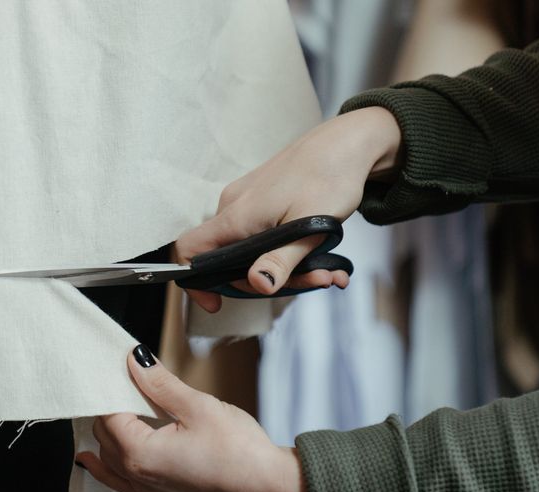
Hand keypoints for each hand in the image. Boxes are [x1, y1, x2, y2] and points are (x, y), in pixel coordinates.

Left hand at [75, 345, 308, 491]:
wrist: (269, 486)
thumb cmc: (239, 451)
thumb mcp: (197, 406)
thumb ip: (160, 383)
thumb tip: (134, 360)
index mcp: (139, 454)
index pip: (106, 413)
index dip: (111, 386)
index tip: (118, 365)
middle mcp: (136, 476)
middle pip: (103, 434)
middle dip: (110, 406)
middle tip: (127, 379)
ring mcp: (148, 489)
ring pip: (108, 457)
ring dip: (107, 432)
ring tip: (116, 405)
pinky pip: (119, 479)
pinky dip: (106, 465)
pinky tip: (96, 456)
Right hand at [178, 107, 402, 311]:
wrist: (348, 142)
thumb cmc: (329, 177)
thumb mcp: (310, 228)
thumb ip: (281, 259)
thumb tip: (257, 285)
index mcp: (237, 216)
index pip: (190, 250)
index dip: (195, 281)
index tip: (216, 303)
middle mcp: (234, 209)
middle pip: (231, 261)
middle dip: (271, 280)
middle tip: (315, 282)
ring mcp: (248, 204)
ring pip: (254, 251)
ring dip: (291, 269)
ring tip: (331, 272)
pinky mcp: (262, 201)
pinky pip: (266, 237)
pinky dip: (292, 252)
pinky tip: (327, 259)